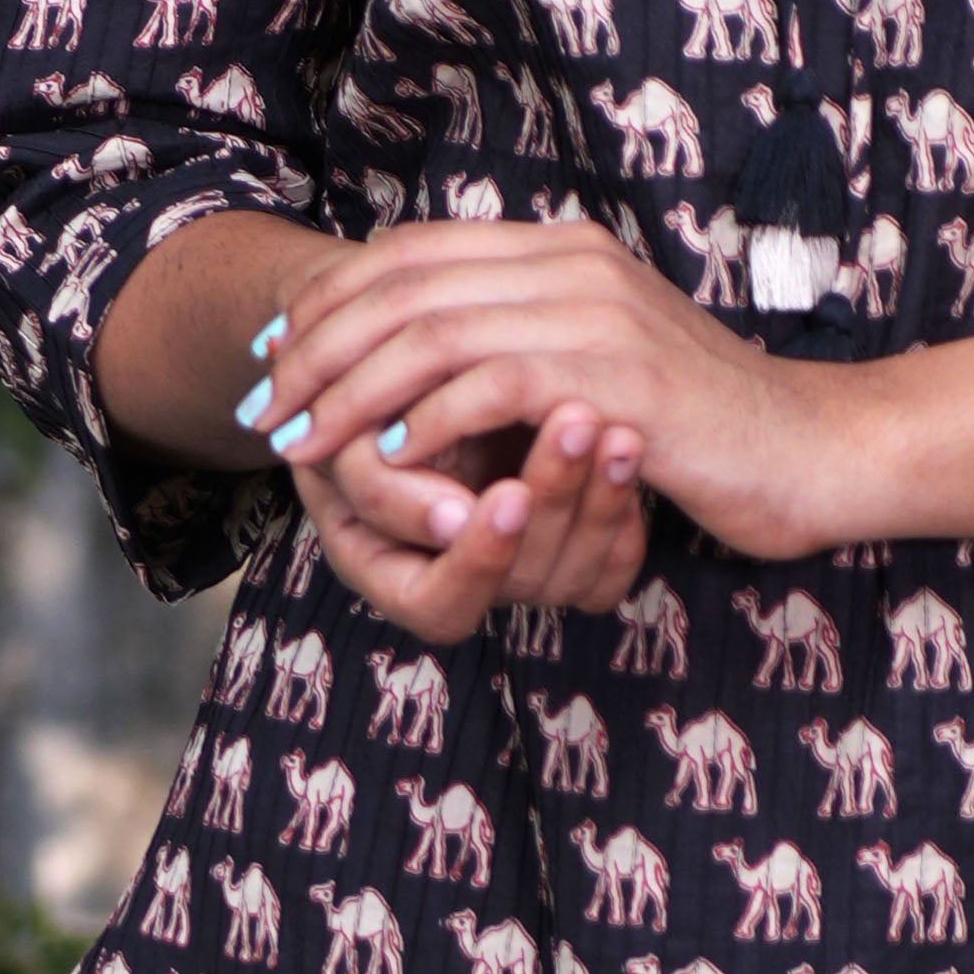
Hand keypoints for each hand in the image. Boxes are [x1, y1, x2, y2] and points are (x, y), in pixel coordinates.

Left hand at [245, 217, 820, 565]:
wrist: (808, 447)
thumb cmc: (700, 421)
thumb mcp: (602, 358)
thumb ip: (527, 337)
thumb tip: (426, 350)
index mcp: (564, 249)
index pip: (416, 251)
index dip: (334, 299)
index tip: (278, 356)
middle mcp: (573, 264)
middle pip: (407, 285)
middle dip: (319, 347)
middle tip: (266, 405)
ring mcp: (597, 314)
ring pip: (433, 333)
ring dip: (351, 391)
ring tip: (304, 442)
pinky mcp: (615, 378)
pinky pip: (491, 386)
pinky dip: (426, 420)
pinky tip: (388, 461)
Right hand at [295, 397, 649, 644]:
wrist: (407, 369)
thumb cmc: (359, 400)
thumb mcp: (342, 434)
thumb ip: (374, 474)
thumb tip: (441, 503)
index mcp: (394, 573)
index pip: (441, 604)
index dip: (478, 558)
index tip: (508, 495)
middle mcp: (465, 583)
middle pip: (523, 581)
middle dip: (554, 498)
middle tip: (579, 421)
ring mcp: (523, 572)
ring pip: (575, 573)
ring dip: (599, 498)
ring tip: (619, 429)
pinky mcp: (573, 554)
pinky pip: (613, 565)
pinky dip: (625, 508)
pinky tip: (632, 443)